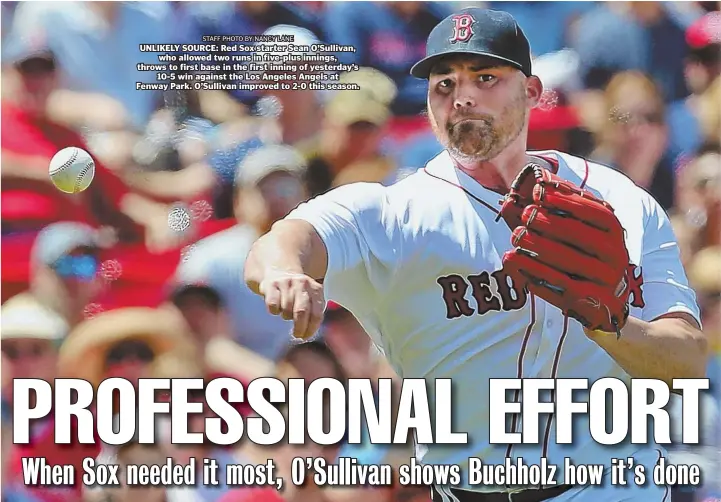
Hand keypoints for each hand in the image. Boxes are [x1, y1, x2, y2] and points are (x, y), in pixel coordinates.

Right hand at [259, 271, 325, 338]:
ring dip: (286, 316)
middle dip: (299, 327)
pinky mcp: (271, 284)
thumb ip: (315, 312)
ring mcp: (286, 283)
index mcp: (316, 289)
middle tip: (297, 334)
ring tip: (286, 313)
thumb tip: (310, 333)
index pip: (317, 313)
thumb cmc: (299, 292)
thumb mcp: (312, 297)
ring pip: (286, 309)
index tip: (306, 336)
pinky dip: (274, 311)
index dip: (311, 328)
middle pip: (301, 311)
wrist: (281, 270)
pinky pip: (273, 304)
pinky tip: (277, 308)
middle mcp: (302, 283)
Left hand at [499, 164, 630, 336]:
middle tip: (524, 215)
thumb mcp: (575, 230)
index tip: (538, 191)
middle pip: (579, 235)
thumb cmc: (583, 256)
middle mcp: (615, 255)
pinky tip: (513, 261)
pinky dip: (534, 272)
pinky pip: (557, 284)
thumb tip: (535, 180)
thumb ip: (556, 207)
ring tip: (515, 236)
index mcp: (614, 232)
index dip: (567, 201)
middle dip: (548, 222)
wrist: (603, 305)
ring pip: (567, 260)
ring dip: (538, 246)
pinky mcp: (589, 301)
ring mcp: (604, 280)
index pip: (595, 212)